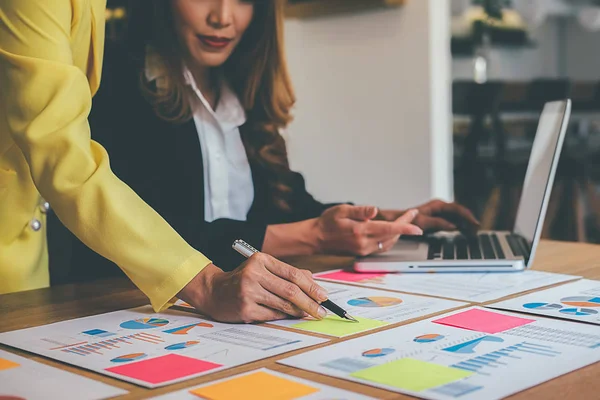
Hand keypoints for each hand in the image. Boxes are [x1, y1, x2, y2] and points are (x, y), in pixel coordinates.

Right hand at [177, 254, 328, 323]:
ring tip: (310, 314)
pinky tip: (289, 317)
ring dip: (300, 312)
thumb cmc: (243, 279)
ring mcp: (248, 291)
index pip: (293, 274)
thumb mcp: (263, 269)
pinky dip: (283, 317)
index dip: (312, 286)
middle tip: (322, 311)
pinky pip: (272, 315)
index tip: (324, 297)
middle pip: (291, 291)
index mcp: (261, 259)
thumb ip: (286, 273)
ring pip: (283, 305)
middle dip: (311, 303)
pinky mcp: (244, 308)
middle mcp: (254, 273)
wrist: (213, 291)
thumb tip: (314, 284)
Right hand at [315, 204, 422, 255]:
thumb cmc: (327, 222)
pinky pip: (381, 246)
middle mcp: (364, 243)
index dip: (405, 227)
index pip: (388, 229)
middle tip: (411, 214)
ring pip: (388, 242)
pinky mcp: (362, 253)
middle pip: (391, 235)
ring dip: (398, 232)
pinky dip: (390, 238)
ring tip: (405, 220)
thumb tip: (374, 210)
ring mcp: (363, 250)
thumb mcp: (342, 210)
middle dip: (404, 225)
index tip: (417, 226)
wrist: (317, 238)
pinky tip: (392, 231)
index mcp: (360, 231)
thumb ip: (360, 211)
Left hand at [379, 199, 478, 234]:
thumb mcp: (423, 222)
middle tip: (477, 231)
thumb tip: (454, 226)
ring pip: (457, 217)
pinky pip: (452, 222)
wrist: (397, 221)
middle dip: (469, 221)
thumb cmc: (407, 220)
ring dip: (466, 225)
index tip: (475, 224)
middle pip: (460, 213)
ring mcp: (439, 213)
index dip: (468, 216)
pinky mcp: (438, 219)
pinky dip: (460, 227)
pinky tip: (464, 233)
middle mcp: (440, 207)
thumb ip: (439, 223)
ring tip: (473, 234)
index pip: (458, 209)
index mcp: (438, 205)